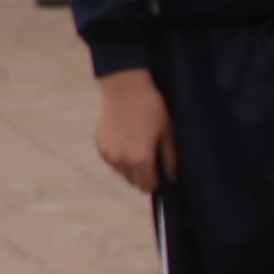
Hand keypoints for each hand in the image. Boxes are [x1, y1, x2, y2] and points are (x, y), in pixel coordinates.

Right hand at [91, 68, 170, 199]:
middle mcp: (121, 161)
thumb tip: (174, 179)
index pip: (148, 186)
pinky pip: (112, 160)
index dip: (158, 183)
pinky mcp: (99, 145)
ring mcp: (108, 153)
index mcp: (141, 160)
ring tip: (138, 147)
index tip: (163, 173)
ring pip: (122, 172)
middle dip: (143, 176)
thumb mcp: (168, 132)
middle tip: (152, 158)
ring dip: (130, 167)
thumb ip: (171, 159)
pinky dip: (119, 157)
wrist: (125, 86)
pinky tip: (126, 140)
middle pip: (134, 182)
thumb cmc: (152, 108)